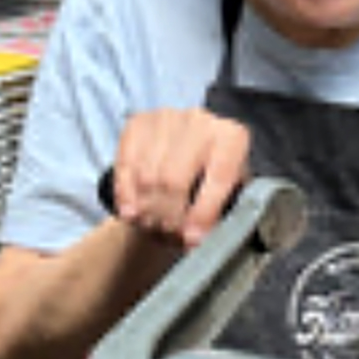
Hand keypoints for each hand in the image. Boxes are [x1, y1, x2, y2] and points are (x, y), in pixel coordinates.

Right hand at [109, 109, 250, 247]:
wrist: (194, 142)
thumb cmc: (216, 174)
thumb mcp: (232, 189)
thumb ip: (222, 211)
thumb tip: (200, 239)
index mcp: (232, 137)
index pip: (218, 178)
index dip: (203, 213)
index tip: (191, 239)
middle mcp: (200, 122)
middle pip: (174, 179)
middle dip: (168, 218)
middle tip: (168, 238)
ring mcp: (166, 119)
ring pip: (146, 176)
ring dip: (145, 211)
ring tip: (151, 228)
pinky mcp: (138, 124)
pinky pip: (125, 167)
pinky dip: (126, 196)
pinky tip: (131, 213)